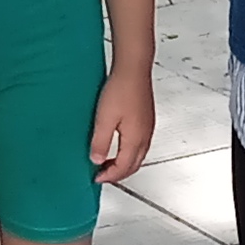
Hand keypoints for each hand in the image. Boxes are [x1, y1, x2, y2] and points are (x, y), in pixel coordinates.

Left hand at [89, 67, 154, 186]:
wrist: (134, 68)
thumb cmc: (121, 89)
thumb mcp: (104, 119)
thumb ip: (101, 142)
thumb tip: (97, 160)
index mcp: (136, 139)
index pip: (123, 168)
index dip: (109, 176)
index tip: (96, 177)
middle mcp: (145, 136)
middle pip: (134, 165)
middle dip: (118, 174)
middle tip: (102, 174)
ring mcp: (148, 128)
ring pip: (138, 156)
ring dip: (124, 163)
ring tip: (108, 162)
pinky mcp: (147, 120)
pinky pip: (140, 145)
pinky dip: (129, 152)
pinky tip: (119, 145)